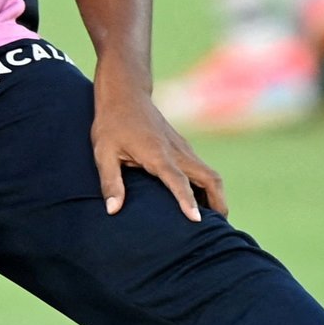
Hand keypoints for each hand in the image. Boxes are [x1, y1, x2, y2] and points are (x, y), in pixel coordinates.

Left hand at [91, 81, 227, 222]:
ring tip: (215, 221)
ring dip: (217, 196)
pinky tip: (201, 202)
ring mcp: (183, 148)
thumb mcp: (104, 153)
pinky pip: (202, 169)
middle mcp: (176, 151)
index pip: (178, 180)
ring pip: (210, 174)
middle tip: (219, 229)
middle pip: (209, 178)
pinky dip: (208, 187)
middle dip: (218, 203)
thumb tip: (112, 210)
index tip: (197, 220)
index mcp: (157, 154)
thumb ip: (110, 182)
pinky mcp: (183, 147)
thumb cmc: (112, 124)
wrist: (125, 94)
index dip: (188, 200)